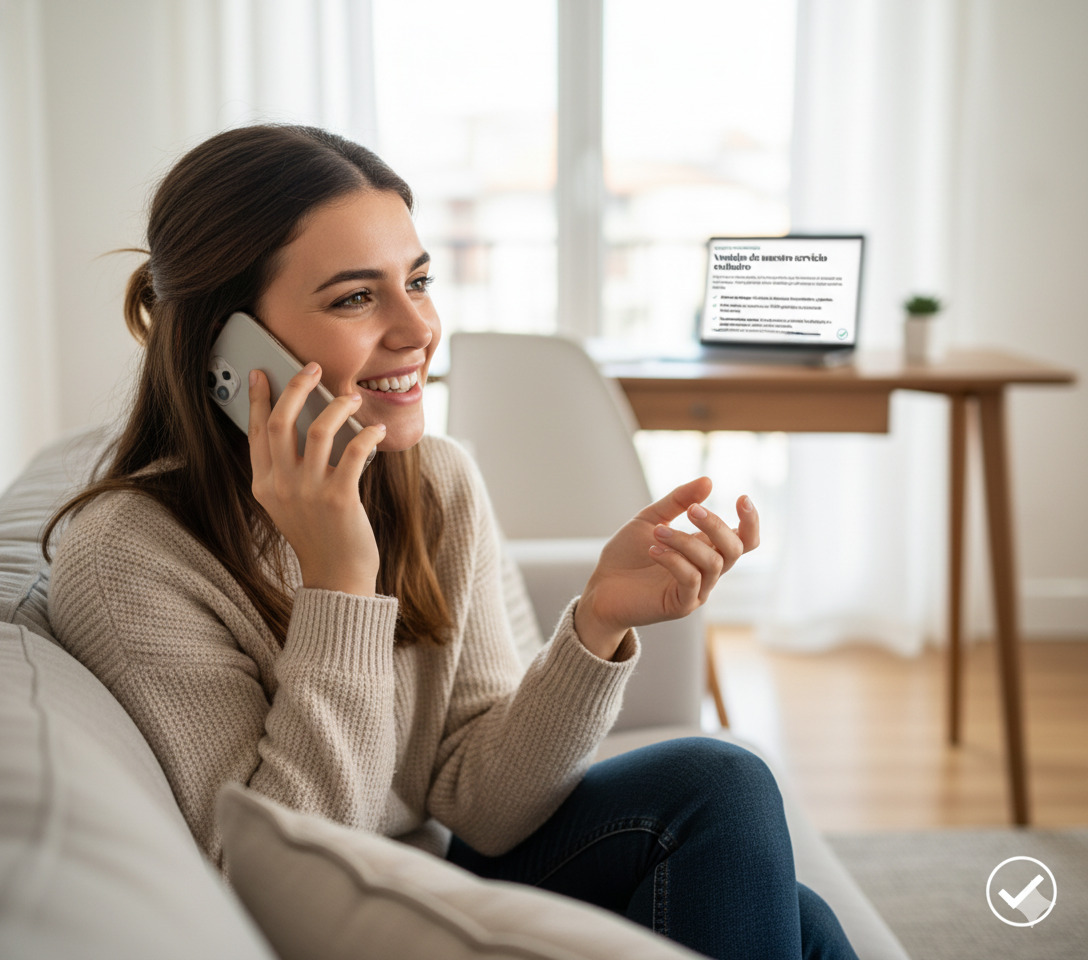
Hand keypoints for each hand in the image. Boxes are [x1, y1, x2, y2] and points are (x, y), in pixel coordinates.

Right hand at [247, 363, 385, 595]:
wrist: (336, 576)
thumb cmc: (319, 535)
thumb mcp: (289, 503)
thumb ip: (287, 470)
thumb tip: (303, 424)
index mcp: (264, 485)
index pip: (256, 432)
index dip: (259, 399)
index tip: (262, 373)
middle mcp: (281, 486)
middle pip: (281, 422)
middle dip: (296, 387)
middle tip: (313, 368)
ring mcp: (309, 492)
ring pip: (318, 430)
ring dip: (337, 406)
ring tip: (351, 397)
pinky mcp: (340, 498)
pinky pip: (353, 451)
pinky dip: (366, 434)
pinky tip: (374, 429)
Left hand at [574, 477, 758, 658]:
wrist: (602, 587)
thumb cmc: (628, 554)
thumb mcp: (651, 518)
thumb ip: (678, 500)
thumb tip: (708, 481)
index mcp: (705, 549)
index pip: (745, 540)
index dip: (751, 521)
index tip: (741, 497)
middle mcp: (707, 571)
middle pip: (735, 549)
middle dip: (716, 525)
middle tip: (691, 510)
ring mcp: (697, 590)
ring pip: (712, 563)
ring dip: (686, 541)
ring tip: (658, 532)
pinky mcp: (681, 605)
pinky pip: (691, 580)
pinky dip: (674, 560)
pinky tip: (653, 550)